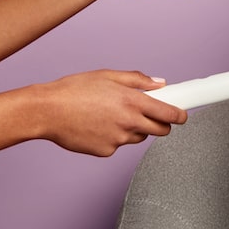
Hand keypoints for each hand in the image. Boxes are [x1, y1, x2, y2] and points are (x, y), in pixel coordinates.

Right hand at [36, 70, 186, 155]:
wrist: (45, 111)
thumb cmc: (73, 90)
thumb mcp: (108, 76)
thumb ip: (138, 80)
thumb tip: (161, 83)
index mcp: (132, 102)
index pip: (170, 114)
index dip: (180, 115)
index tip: (183, 115)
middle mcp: (129, 122)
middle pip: (160, 131)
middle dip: (161, 124)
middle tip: (150, 115)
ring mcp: (118, 139)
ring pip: (138, 137)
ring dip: (134, 129)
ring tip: (111, 116)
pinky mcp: (105, 151)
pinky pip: (118, 145)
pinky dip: (113, 137)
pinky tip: (96, 126)